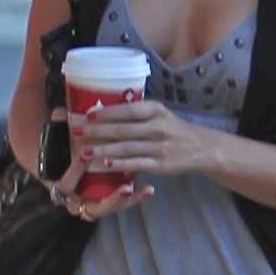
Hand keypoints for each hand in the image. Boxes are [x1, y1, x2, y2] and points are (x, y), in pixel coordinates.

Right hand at [49, 119, 150, 221]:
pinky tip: (148, 188)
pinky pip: (122, 203)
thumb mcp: (57, 146)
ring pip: (110, 207)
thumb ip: (58, 130)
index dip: (73, 172)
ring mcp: (94, 205)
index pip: (65, 187)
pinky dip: (135, 197)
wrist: (62, 171)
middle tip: (122, 185)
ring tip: (134, 189)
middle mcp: (77, 203)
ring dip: (124, 199)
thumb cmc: (61, 156)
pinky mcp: (108, 202)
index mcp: (60, 190)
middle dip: (109, 197)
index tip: (82, 155)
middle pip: (93, 207)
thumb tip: (59, 112)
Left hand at [69, 94, 210, 187]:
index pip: (127, 110)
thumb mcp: (158, 114)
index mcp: (155, 110)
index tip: (86, 114)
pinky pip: (135, 164)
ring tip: (83, 151)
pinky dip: (119, 164)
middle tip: (75, 131)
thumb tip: (101, 111)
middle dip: (96, 131)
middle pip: (122, 129)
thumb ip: (135, 113)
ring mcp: (159, 147)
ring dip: (101, 150)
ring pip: (125, 148)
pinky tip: (104, 164)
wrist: (200, 147)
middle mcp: (158, 127)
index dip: (105, 113)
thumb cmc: (171, 129)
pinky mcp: (160, 165)